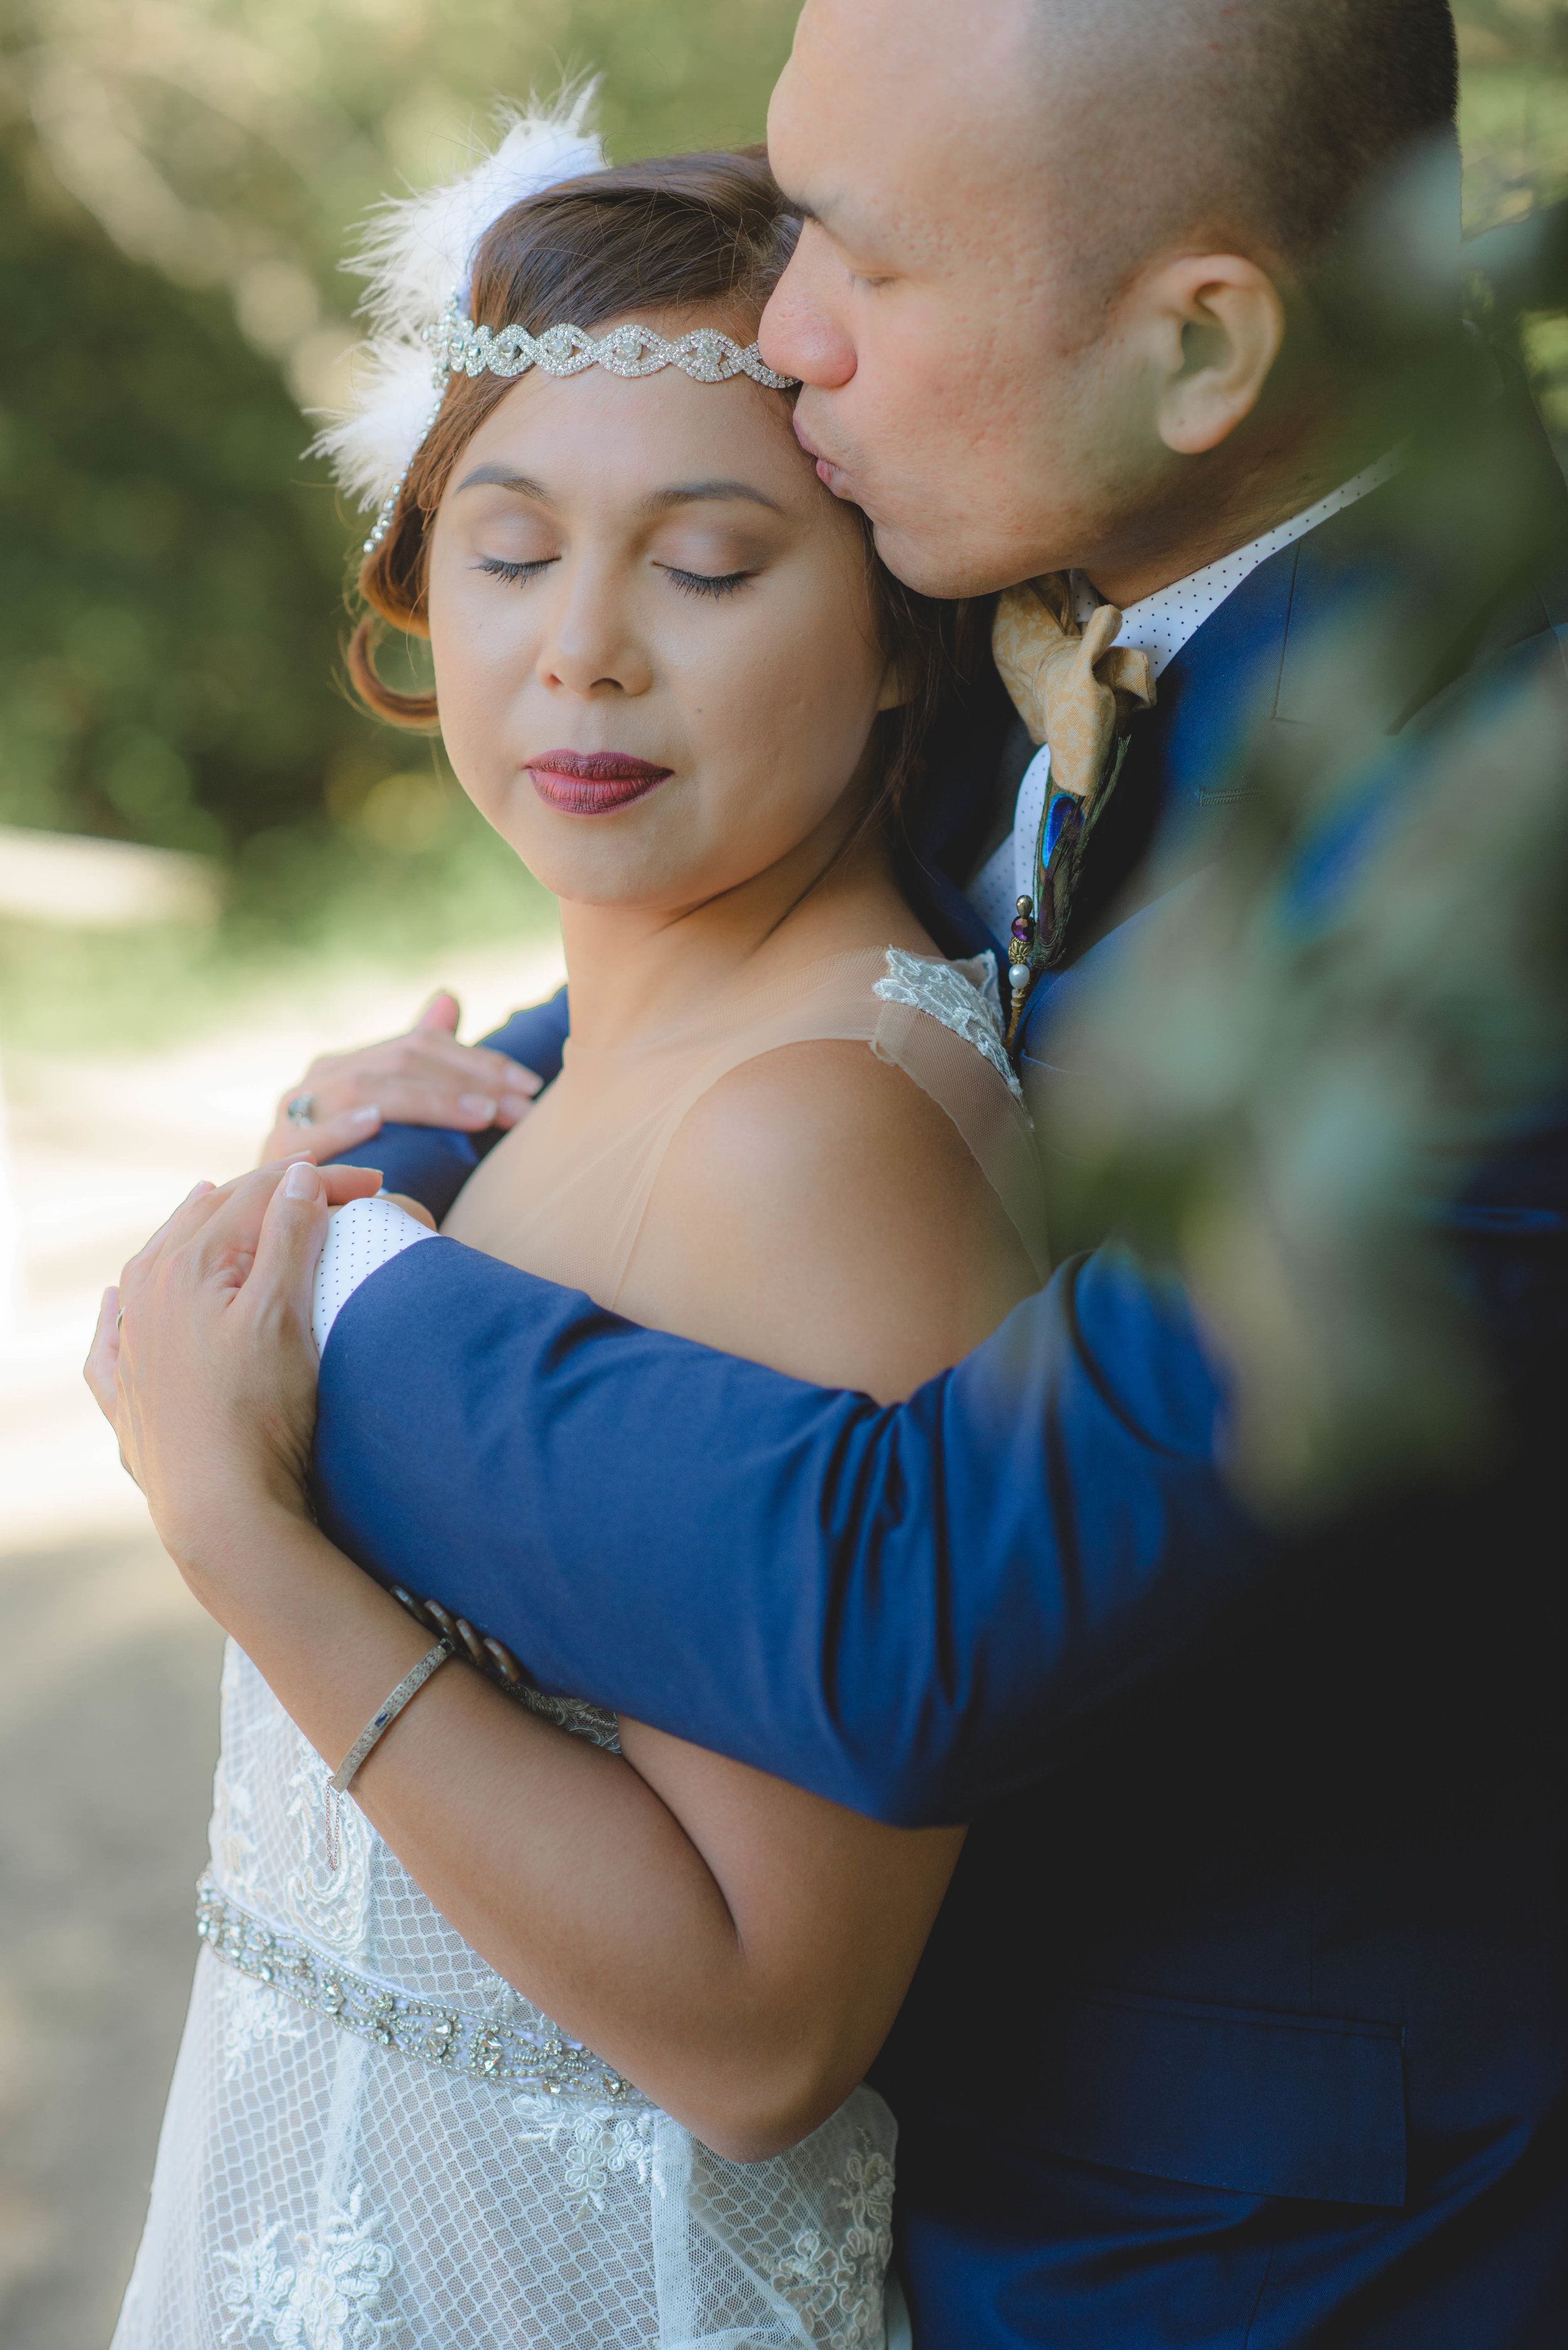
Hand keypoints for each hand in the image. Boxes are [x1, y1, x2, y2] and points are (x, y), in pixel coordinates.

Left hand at [84, 1159, 380, 1563]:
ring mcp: (128, 1345)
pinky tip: (116, 1301)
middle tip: (320, 1193)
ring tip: (219, 1208)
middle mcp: (145, 1294)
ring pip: (154, 1262)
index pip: (257, 1194)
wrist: (218, 1509)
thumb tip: (298, 1175)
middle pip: (204, 1217)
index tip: (374, 1185)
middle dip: (265, 1196)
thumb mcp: (282, 1313)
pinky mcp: (122, 1393)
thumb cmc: (257, 1411)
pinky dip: (119, 1308)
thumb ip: (290, 1236)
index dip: (321, 1181)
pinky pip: (110, 1335)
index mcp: (187, 1264)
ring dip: (192, 1230)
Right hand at [259, 989, 541, 1163]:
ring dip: (428, 1101)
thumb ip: (418, 1059)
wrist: (279, 1214)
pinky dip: (343, 1126)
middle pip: (403, 1063)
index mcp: (351, 1064)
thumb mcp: (390, 1113)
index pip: (423, 1046)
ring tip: (480, 1113)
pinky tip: (376, 1122)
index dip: (481, 1062)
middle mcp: (322, 1077)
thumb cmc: (350, 1166)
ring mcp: (297, 1111)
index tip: (531, 1087)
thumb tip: (448, 998)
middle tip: (522, 1109)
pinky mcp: (278, 1151)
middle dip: (470, 1083)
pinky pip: (311, 1134)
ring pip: (368, 1090)